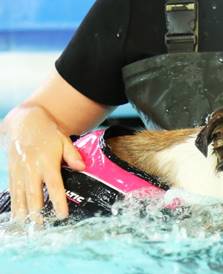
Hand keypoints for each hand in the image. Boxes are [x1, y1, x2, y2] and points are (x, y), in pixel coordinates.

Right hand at [4, 106, 84, 222]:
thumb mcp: (64, 140)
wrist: (25, 122)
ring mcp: (19, 170)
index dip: (58, 201)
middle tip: (42, 226)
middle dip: (38, 212)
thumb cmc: (48, 132)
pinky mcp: (12, 171)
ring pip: (21, 195)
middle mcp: (31, 168)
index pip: (54, 185)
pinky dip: (14, 203)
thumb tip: (83, 167)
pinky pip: (13, 190)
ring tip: (28, 226)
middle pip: (34, 194)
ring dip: (24, 212)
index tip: (62, 214)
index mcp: (47, 161)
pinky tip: (17, 215)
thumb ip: (72, 154)